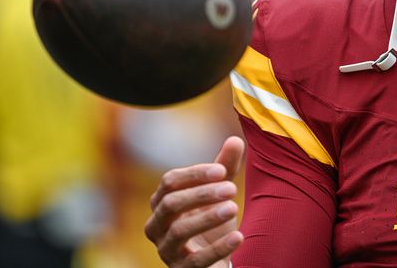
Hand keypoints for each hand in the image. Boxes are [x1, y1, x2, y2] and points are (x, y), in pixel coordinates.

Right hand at [144, 136, 245, 267]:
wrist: (213, 259)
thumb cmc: (211, 220)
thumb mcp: (219, 192)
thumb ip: (225, 167)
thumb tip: (235, 139)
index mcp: (162, 201)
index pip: (169, 181)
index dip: (194, 174)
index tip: (222, 170)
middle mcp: (157, 225)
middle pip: (170, 204)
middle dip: (201, 194)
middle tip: (232, 188)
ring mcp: (167, 250)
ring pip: (179, 231)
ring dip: (208, 218)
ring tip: (234, 207)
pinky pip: (196, 261)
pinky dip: (218, 248)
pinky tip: (239, 237)